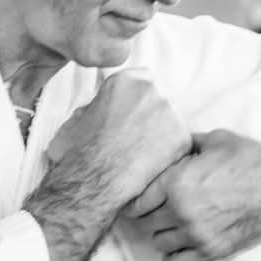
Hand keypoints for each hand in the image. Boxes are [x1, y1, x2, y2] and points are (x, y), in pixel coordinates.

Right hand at [44, 69, 189, 204]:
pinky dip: (170, 158)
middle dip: (152, 118)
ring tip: (141, 158)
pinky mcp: (183, 138)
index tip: (132, 115)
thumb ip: (98, 106)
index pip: (143, 79)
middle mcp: (150, 91)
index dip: (137, 100)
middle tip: (136, 141)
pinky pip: (180, 146)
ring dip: (162, 137)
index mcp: (123, 81)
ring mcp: (169, 113)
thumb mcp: (78, 117)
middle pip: (160, 100)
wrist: (91, 181)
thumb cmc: (78, 153)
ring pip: (172, 123)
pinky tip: (151, 168)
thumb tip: (101, 108)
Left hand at [127, 129, 260, 260]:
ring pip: (159, 243)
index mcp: (178, 182)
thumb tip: (167, 143)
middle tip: (154, 209)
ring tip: (171, 224)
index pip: (137, 201)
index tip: (135, 200)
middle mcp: (183, 212)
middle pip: (146, 223)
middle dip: (148, 215)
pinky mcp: (213, 250)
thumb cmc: (250, 159)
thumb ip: (185, 145)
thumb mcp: (214, 140)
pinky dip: (177, 253)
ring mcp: (198, 235)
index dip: (133, 200)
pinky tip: (184, 241)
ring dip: (162, 234)